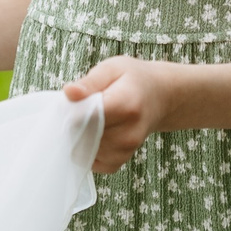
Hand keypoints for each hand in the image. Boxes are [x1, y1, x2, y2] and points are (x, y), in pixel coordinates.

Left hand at [65, 57, 180, 174]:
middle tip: (81, 108)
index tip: (72, 101)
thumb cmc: (133, 80)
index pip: (86, 118)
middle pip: (82, 136)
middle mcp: (129, 133)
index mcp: (127, 105)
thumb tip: (69, 92)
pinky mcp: (119, 161)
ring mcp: (125, 150)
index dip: (71, 111)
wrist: (161, 97)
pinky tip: (96, 133)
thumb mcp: (113, 68)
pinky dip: (87, 149)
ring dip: (79, 137)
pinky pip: (90, 162)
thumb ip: (90, 82)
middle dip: (74, 124)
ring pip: (83, 150)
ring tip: (92, 119)